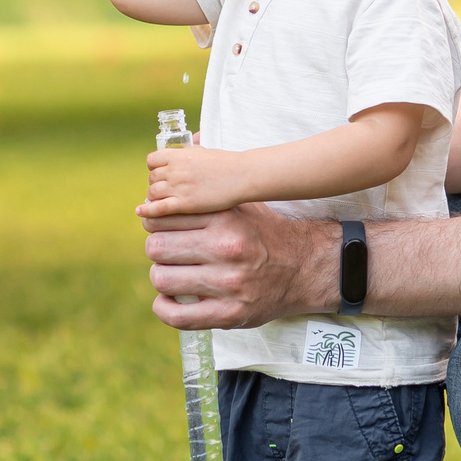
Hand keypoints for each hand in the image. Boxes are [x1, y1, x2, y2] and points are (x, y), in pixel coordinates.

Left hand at [141, 145, 253, 216]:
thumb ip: (192, 148)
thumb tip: (191, 139)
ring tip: (159, 201)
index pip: (152, 161)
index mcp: (178, 155)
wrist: (240, 175)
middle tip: (164, 190)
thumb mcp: (204, 150)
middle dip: (155, 184)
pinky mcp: (184, 203)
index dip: (154, 168)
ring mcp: (178, 187)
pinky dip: (147, 211)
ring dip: (154, 197)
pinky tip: (141, 212)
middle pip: (152, 178)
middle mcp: (175, 170)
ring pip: (152, 193)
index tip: (160, 173)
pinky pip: (158, 208)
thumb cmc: (226, 163)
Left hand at [142, 204, 335, 329]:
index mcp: (226, 219)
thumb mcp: (242, 203)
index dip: (155, 221)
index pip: (163, 216)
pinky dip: (164, 307)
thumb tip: (185, 144)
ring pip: (162, 279)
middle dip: (157, 248)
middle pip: (157, 246)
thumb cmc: (265, 233)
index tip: (160, 227)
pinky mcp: (229, 314)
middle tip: (168, 251)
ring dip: (161, 277)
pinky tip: (168, 299)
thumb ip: (209, 186)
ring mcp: (228, 284)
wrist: (305, 268)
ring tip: (172, 274)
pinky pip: (177, 316)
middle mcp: (227, 249)